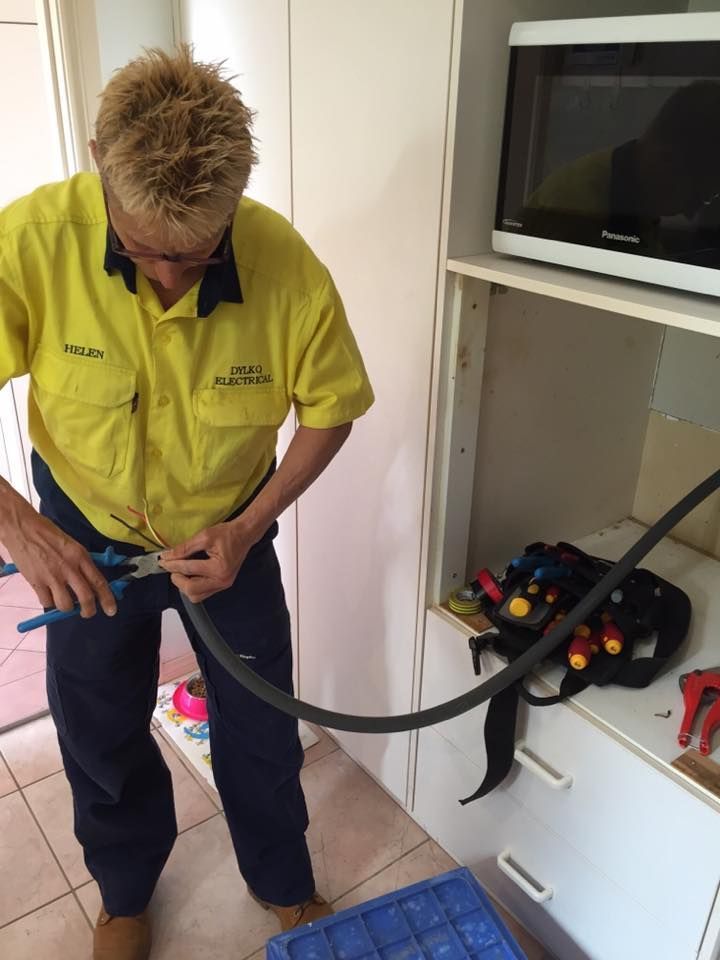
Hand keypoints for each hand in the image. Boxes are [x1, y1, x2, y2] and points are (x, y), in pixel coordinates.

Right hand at [1, 506, 116, 618]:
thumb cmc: (48, 534)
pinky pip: (46, 602)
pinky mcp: (36, 581)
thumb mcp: (72, 545)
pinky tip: (48, 593)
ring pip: (65, 605)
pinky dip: (49, 601)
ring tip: (64, 601)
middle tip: (87, 613)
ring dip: (67, 608)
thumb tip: (91, 581)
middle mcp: (69, 568)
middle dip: (89, 610)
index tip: (111, 610)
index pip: (99, 582)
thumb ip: (81, 563)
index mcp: (81, 556)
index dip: (107, 599)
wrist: (23, 528)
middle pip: (85, 597)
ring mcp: (52, 576)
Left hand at [159, 521, 253, 601]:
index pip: (188, 569)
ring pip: (196, 595)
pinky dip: (192, 586)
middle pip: (191, 590)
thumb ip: (185, 548)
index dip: (172, 564)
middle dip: (177, 579)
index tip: (162, 560)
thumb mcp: (204, 536)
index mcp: (219, 568)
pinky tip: (190, 574)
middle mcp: (222, 580)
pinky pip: (203, 592)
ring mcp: (223, 585)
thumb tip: (168, 555)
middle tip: (171, 567)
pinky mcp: (222, 585)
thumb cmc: (229, 534)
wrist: (244, 534)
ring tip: (181, 571)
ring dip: (184, 585)